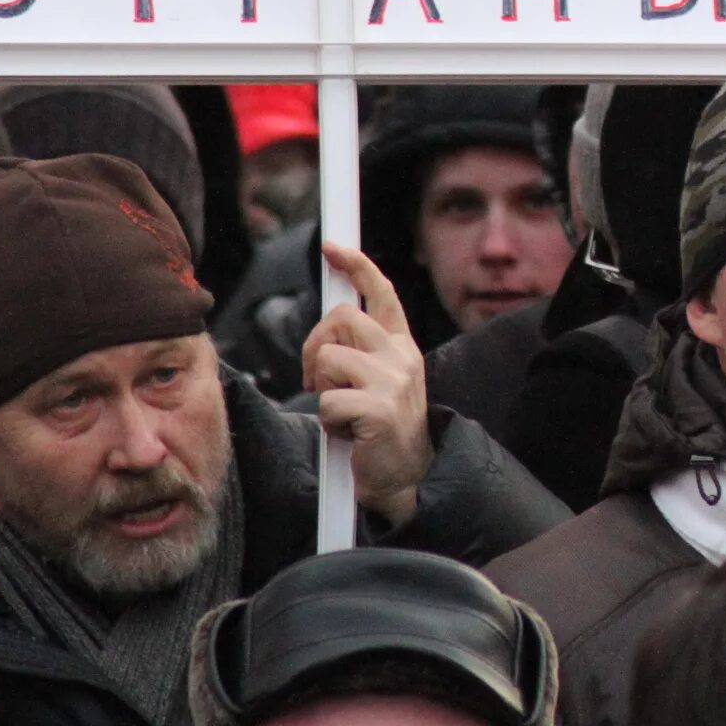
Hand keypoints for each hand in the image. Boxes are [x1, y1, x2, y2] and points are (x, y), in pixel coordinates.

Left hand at [300, 244, 432, 529]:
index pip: (381, 293)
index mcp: (402, 346)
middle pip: (341, 319)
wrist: (410, 478)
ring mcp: (393, 381)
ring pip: (328, 357)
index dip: (357, 265)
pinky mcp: (379, 409)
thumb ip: (361, 350)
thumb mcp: (380, 380)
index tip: (333, 248)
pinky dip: (328, 421)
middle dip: (315, 346)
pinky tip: (349, 434)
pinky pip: (327, 400)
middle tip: (319, 379)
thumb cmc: (383, 430)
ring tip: (341, 411)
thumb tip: (330, 324)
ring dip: (321, 387)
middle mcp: (402, 357)